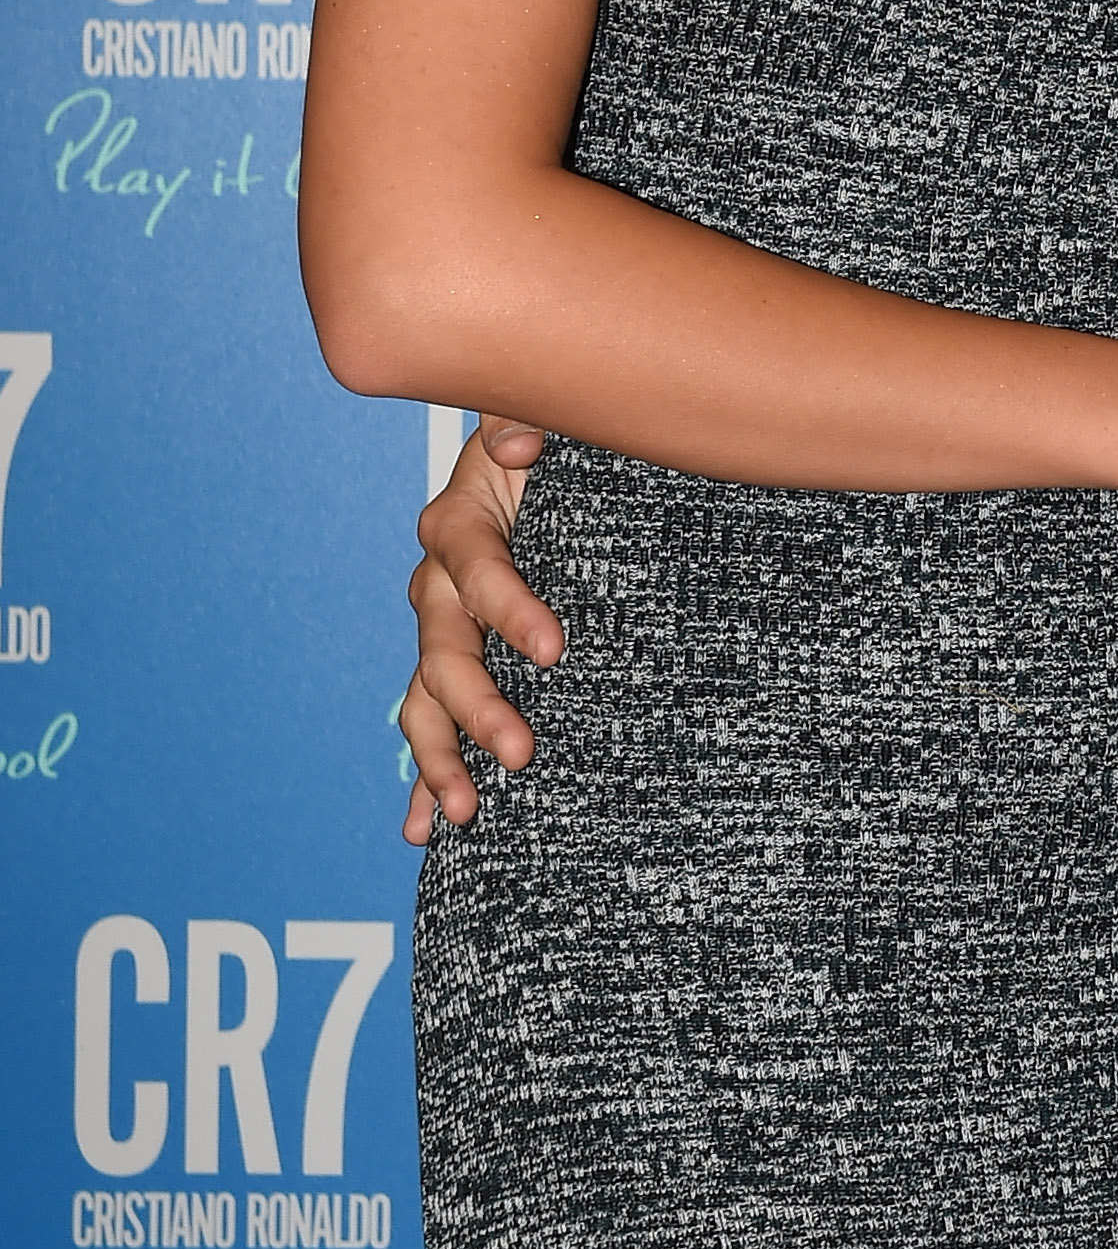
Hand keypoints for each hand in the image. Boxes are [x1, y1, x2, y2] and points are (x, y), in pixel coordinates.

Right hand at [399, 418, 554, 837]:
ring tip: (466, 811)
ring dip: (440, 758)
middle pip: (443, 651)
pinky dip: (428, 778)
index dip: (509, 608)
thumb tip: (516, 445)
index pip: (476, 569)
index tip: (554, 650)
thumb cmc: (563, 452)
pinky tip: (423, 828)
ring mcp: (444, 634)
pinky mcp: (458, 671)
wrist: (563, 481)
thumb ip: (529, 420)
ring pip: (425, 699)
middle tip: (520, 752)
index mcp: (461, 524)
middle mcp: (439, 585)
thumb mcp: (550, 421)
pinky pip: (434, 727)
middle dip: (477, 705)